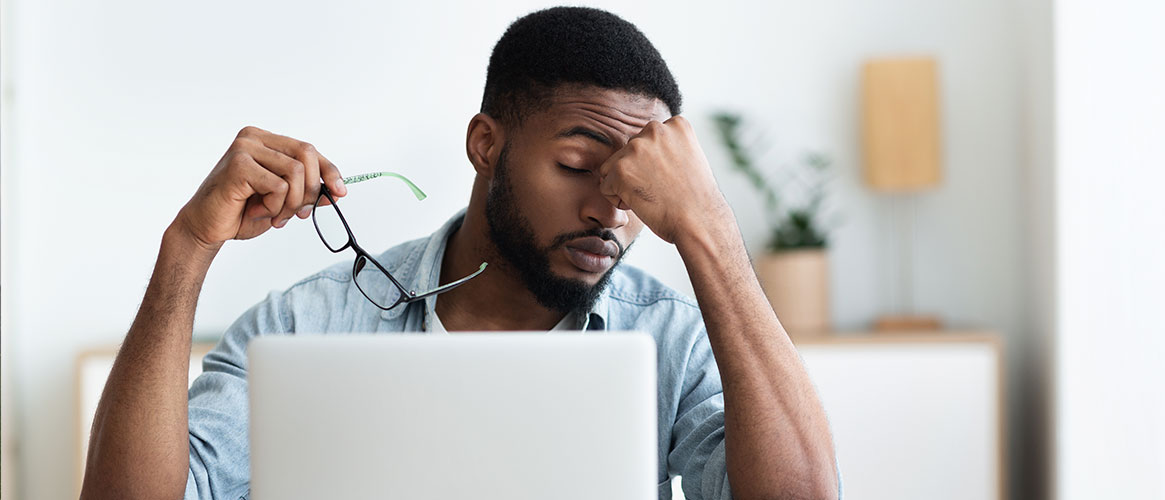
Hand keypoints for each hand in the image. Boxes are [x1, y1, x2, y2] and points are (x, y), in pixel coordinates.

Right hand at [173, 126, 346, 250]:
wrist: (206, 227)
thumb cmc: (241, 212)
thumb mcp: (283, 201)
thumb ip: (306, 192)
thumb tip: (337, 192)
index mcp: (265, 141)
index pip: (308, 150)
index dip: (329, 171)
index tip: (341, 192)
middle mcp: (254, 138)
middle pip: (307, 155)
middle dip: (311, 190)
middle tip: (299, 213)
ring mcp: (244, 148)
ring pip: (295, 173)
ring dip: (291, 203)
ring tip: (274, 215)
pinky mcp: (239, 164)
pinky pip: (278, 186)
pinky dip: (274, 206)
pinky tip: (258, 211)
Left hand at [598, 116, 731, 244]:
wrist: (698, 221)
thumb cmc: (696, 199)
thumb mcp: (690, 158)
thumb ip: (668, 147)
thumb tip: (646, 152)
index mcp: (676, 124)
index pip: (648, 141)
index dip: (656, 166)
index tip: (672, 179)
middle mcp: (655, 129)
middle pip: (629, 152)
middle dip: (638, 173)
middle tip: (662, 190)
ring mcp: (636, 148)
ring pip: (614, 168)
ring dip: (627, 185)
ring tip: (652, 197)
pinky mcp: (620, 169)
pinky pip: (606, 186)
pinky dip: (618, 200)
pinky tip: (641, 204)